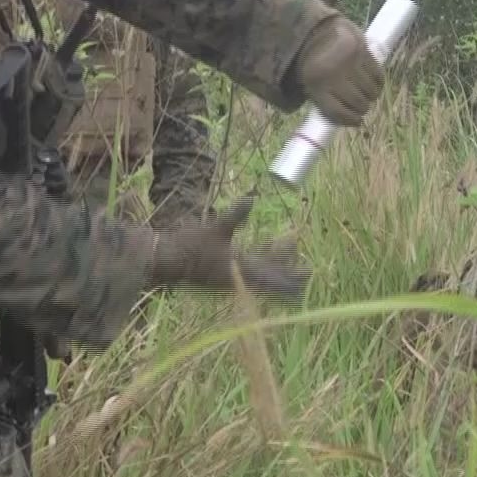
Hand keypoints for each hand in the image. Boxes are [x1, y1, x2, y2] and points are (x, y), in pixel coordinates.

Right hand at [150, 197, 308, 303]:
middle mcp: (240, 276)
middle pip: (272, 277)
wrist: (167, 260)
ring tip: (289, 246)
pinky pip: (249, 268)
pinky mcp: (223, 272)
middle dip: (289, 271)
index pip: (274, 278)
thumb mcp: (215, 229)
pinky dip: (261, 258)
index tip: (309, 273)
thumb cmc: (191, 245)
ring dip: (276, 262)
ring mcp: (232, 276)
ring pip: (261, 272)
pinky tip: (265, 245)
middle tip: (307, 266)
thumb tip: (251, 198)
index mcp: (242, 270)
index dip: (292, 277)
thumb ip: (235, 216)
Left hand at [291, 16, 382, 125]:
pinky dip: (379, 83)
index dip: (350, 119)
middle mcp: (334, 74)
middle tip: (363, 107)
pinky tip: (375, 84)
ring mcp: (350, 62)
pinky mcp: (363, 51)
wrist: (317, 29)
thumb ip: (327, 100)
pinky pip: (378, 76)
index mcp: (317, 84)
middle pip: (357, 102)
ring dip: (371, 97)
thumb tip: (351, 119)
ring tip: (369, 95)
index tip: (358, 121)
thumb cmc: (314, 63)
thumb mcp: (311, 83)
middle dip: (362, 108)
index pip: (338, 111)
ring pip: (370, 91)